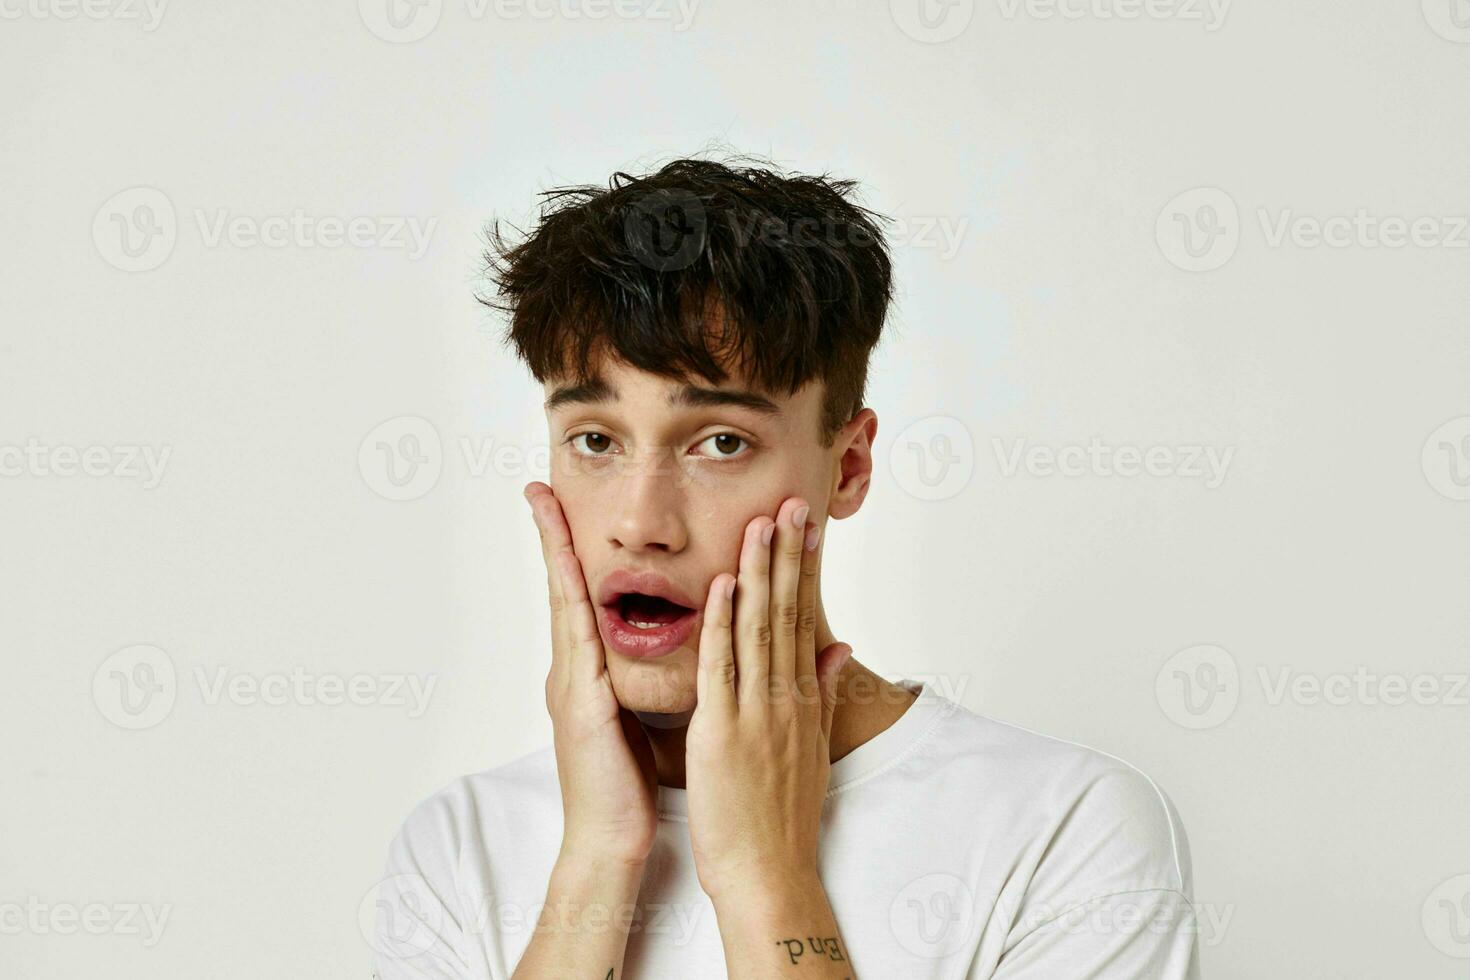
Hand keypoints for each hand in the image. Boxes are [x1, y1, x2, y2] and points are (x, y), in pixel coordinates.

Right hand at [524, 481, 658, 867]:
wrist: (611, 841)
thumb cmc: (628, 785)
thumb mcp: (636, 716)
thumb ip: (635, 680)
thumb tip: (662, 650)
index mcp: (590, 672)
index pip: (582, 596)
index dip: (573, 549)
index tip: (563, 504)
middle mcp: (573, 671)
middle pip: (562, 588)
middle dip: (551, 535)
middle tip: (538, 486)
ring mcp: (571, 686)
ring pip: (564, 604)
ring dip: (556, 554)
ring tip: (544, 508)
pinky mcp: (581, 706)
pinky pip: (580, 642)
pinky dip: (576, 603)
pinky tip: (574, 573)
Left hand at [684, 496, 851, 901]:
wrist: (769, 875)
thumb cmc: (782, 819)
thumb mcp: (813, 748)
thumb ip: (823, 693)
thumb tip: (838, 648)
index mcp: (803, 700)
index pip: (806, 620)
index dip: (804, 570)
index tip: (805, 527)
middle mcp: (785, 698)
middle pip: (788, 613)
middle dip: (788, 555)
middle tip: (791, 502)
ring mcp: (756, 713)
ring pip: (760, 629)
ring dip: (760, 572)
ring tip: (763, 522)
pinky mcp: (722, 732)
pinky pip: (722, 667)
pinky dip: (723, 623)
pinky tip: (724, 583)